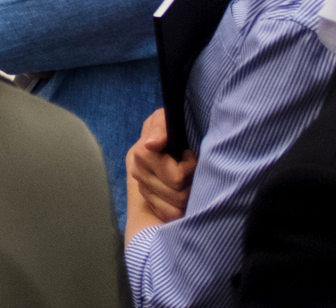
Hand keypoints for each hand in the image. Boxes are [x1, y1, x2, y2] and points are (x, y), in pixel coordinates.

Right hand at [125, 108, 194, 235]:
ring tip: (191, 181)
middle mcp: (139, 174)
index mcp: (143, 154)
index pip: (177, 178)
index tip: (191, 156)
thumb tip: (151, 144)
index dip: (191, 168)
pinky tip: (185, 195)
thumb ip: (161, 128)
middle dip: (193, 184)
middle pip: (179, 196)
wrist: (161, 139)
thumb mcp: (167, 119)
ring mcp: (143, 189)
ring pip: (175, 209)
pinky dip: (181, 210)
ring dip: (189, 198)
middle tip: (195, 171)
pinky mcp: (149, 202)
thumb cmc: (169, 127)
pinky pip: (169, 216)